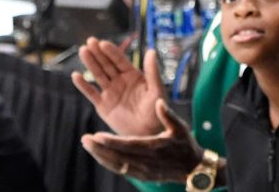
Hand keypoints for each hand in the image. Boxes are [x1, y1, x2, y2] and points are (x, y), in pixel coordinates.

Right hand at [72, 40, 163, 136]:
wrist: (148, 134)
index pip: (119, 60)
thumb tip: (151, 50)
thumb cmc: (156, 111)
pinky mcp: (103, 106)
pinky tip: (76, 75)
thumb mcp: (156, 90)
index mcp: (132, 75)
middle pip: (106, 64)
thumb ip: (152, 72)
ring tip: (83, 51)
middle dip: (98, 53)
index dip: (111, 51)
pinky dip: (83, 85)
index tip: (103, 43)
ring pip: (98, 75)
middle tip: (90, 41)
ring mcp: (110, 92)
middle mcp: (119, 81)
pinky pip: (91, 93)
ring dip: (90, 63)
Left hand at [80, 97, 202, 182]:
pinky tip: (99, 155)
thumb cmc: (186, 145)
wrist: (193, 169)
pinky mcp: (141, 175)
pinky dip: (108, 162)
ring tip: (87, 144)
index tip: (97, 135)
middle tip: (85, 139)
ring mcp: (142, 171)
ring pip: (117, 165)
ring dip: (100, 156)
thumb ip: (168, 115)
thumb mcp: (180, 128)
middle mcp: (145, 162)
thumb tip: (159, 102)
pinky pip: (121, 170)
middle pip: (118, 157)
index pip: (128, 145)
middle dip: (100, 149)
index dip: (112, 141)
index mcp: (153, 148)